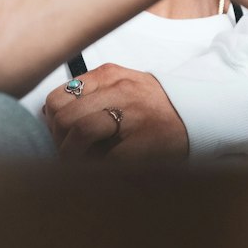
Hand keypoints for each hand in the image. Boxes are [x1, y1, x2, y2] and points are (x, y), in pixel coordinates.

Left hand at [42, 64, 188, 161]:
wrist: (199, 116)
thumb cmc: (154, 105)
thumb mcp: (122, 86)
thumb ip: (89, 94)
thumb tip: (49, 116)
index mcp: (109, 76)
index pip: (58, 97)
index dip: (52, 121)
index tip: (59, 134)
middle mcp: (118, 91)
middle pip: (63, 116)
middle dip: (59, 141)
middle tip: (68, 153)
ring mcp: (132, 116)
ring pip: (79, 133)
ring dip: (72, 155)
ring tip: (82, 164)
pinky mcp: (142, 144)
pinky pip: (104, 159)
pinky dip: (96, 169)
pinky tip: (103, 170)